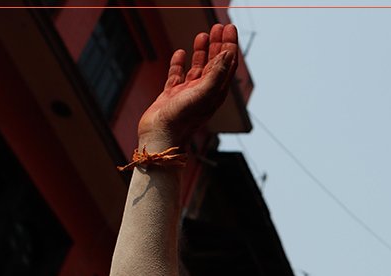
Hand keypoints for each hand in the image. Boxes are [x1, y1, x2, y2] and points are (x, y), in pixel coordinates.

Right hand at [137, 24, 238, 148]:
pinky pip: (176, 75)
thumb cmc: (183, 118)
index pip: (227, 64)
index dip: (230, 45)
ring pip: (197, 67)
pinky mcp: (171, 95)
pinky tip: (180, 53)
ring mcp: (187, 93)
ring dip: (201, 51)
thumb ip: (217, 73)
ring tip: (202, 34)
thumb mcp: (204, 93)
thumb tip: (229, 54)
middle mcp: (203, 92)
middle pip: (214, 63)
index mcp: (215, 92)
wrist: (160, 136)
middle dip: (218, 44)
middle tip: (219, 26)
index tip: (230, 27)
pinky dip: (179, 63)